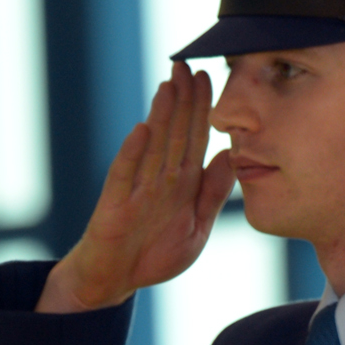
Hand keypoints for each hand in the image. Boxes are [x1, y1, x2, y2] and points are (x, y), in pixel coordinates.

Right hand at [36, 63, 236, 312]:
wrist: (116, 280)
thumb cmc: (154, 255)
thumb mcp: (196, 229)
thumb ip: (211, 195)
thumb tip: (229, 158)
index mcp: (182, 184)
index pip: (195, 139)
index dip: (202, 111)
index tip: (210, 78)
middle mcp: (160, 179)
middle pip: (174, 133)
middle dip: (183, 100)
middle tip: (188, 64)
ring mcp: (137, 188)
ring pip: (153, 147)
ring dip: (161, 115)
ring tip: (169, 84)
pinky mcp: (115, 204)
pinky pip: (125, 176)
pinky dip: (133, 154)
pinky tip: (141, 132)